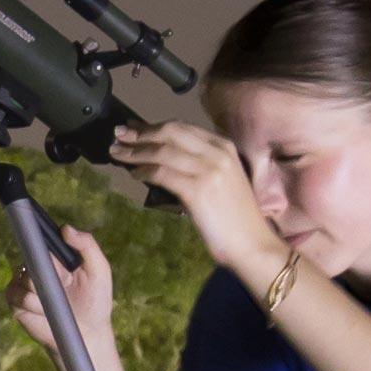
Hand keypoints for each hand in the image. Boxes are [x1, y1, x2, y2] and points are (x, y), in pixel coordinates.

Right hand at [11, 213, 117, 349]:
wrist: (86, 334)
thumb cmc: (95, 301)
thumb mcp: (99, 270)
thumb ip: (87, 245)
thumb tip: (66, 228)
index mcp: (55, 255)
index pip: (41, 238)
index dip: (45, 243)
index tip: (56, 254)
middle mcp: (37, 265)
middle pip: (31, 256)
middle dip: (48, 270)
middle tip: (65, 282)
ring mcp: (24, 282)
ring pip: (25, 277)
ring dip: (43, 290)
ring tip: (57, 300)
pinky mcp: (16, 300)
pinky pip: (18, 295)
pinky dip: (33, 304)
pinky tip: (45, 311)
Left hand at [109, 117, 276, 284]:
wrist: (253, 244)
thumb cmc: (235, 217)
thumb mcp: (222, 179)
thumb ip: (198, 163)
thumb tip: (161, 155)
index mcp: (223, 146)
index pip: (181, 127)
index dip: (152, 126)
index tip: (133, 127)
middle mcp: (217, 152)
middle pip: (170, 132)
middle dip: (140, 133)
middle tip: (118, 135)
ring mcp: (209, 170)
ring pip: (162, 152)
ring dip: (135, 152)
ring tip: (118, 154)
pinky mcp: (198, 190)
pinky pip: (162, 173)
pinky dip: (144, 172)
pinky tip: (134, 174)